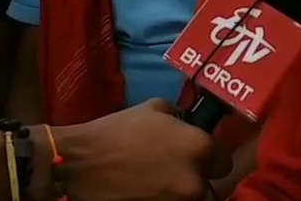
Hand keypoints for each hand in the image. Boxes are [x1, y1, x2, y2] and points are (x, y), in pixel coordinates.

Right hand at [55, 99, 232, 200]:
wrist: (76, 165)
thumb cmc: (116, 132)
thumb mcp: (154, 109)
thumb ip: (180, 118)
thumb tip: (188, 124)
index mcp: (199, 148)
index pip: (224, 162)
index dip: (211, 159)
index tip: (200, 158)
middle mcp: (195, 181)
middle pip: (211, 187)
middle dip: (199, 179)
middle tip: (179, 172)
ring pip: (193, 200)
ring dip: (183, 193)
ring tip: (162, 184)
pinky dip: (166, 200)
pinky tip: (150, 193)